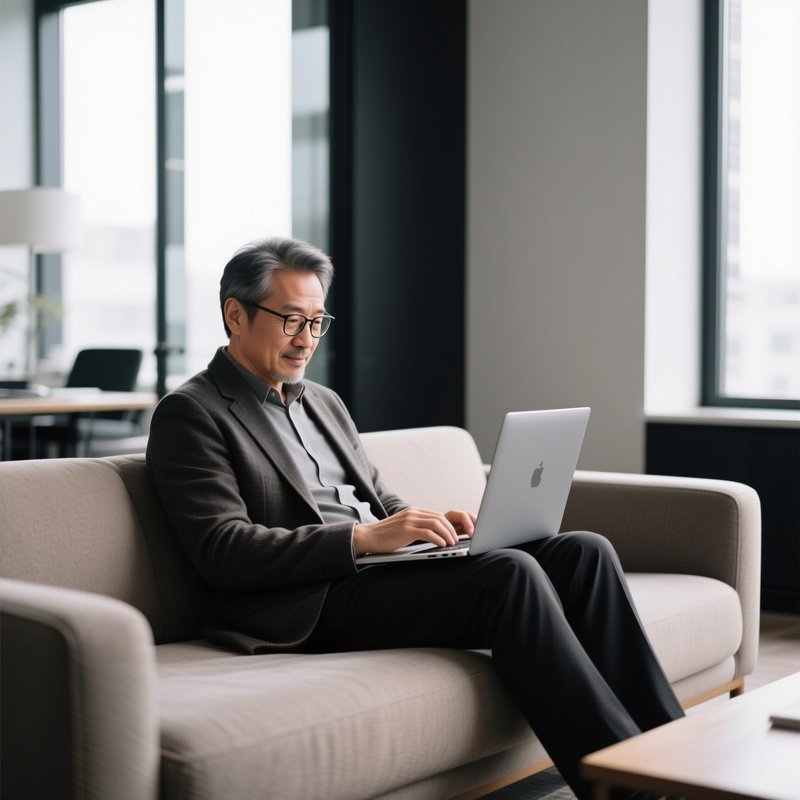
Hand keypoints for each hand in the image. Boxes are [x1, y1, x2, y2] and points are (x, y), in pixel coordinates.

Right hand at [353, 508, 475, 554]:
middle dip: (453, 529)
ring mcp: (409, 520)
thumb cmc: (387, 536)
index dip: (452, 524)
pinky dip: (437, 538)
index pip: (439, 515)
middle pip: (440, 517)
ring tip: (452, 543)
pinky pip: (427, 532)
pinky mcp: (405, 529)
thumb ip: (419, 528)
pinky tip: (442, 544)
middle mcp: (413, 513)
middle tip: (460, 539)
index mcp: (415, 512)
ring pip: (436, 523)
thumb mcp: (405, 528)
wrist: (368, 536)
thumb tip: (437, 536)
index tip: (459, 533)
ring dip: (448, 534)